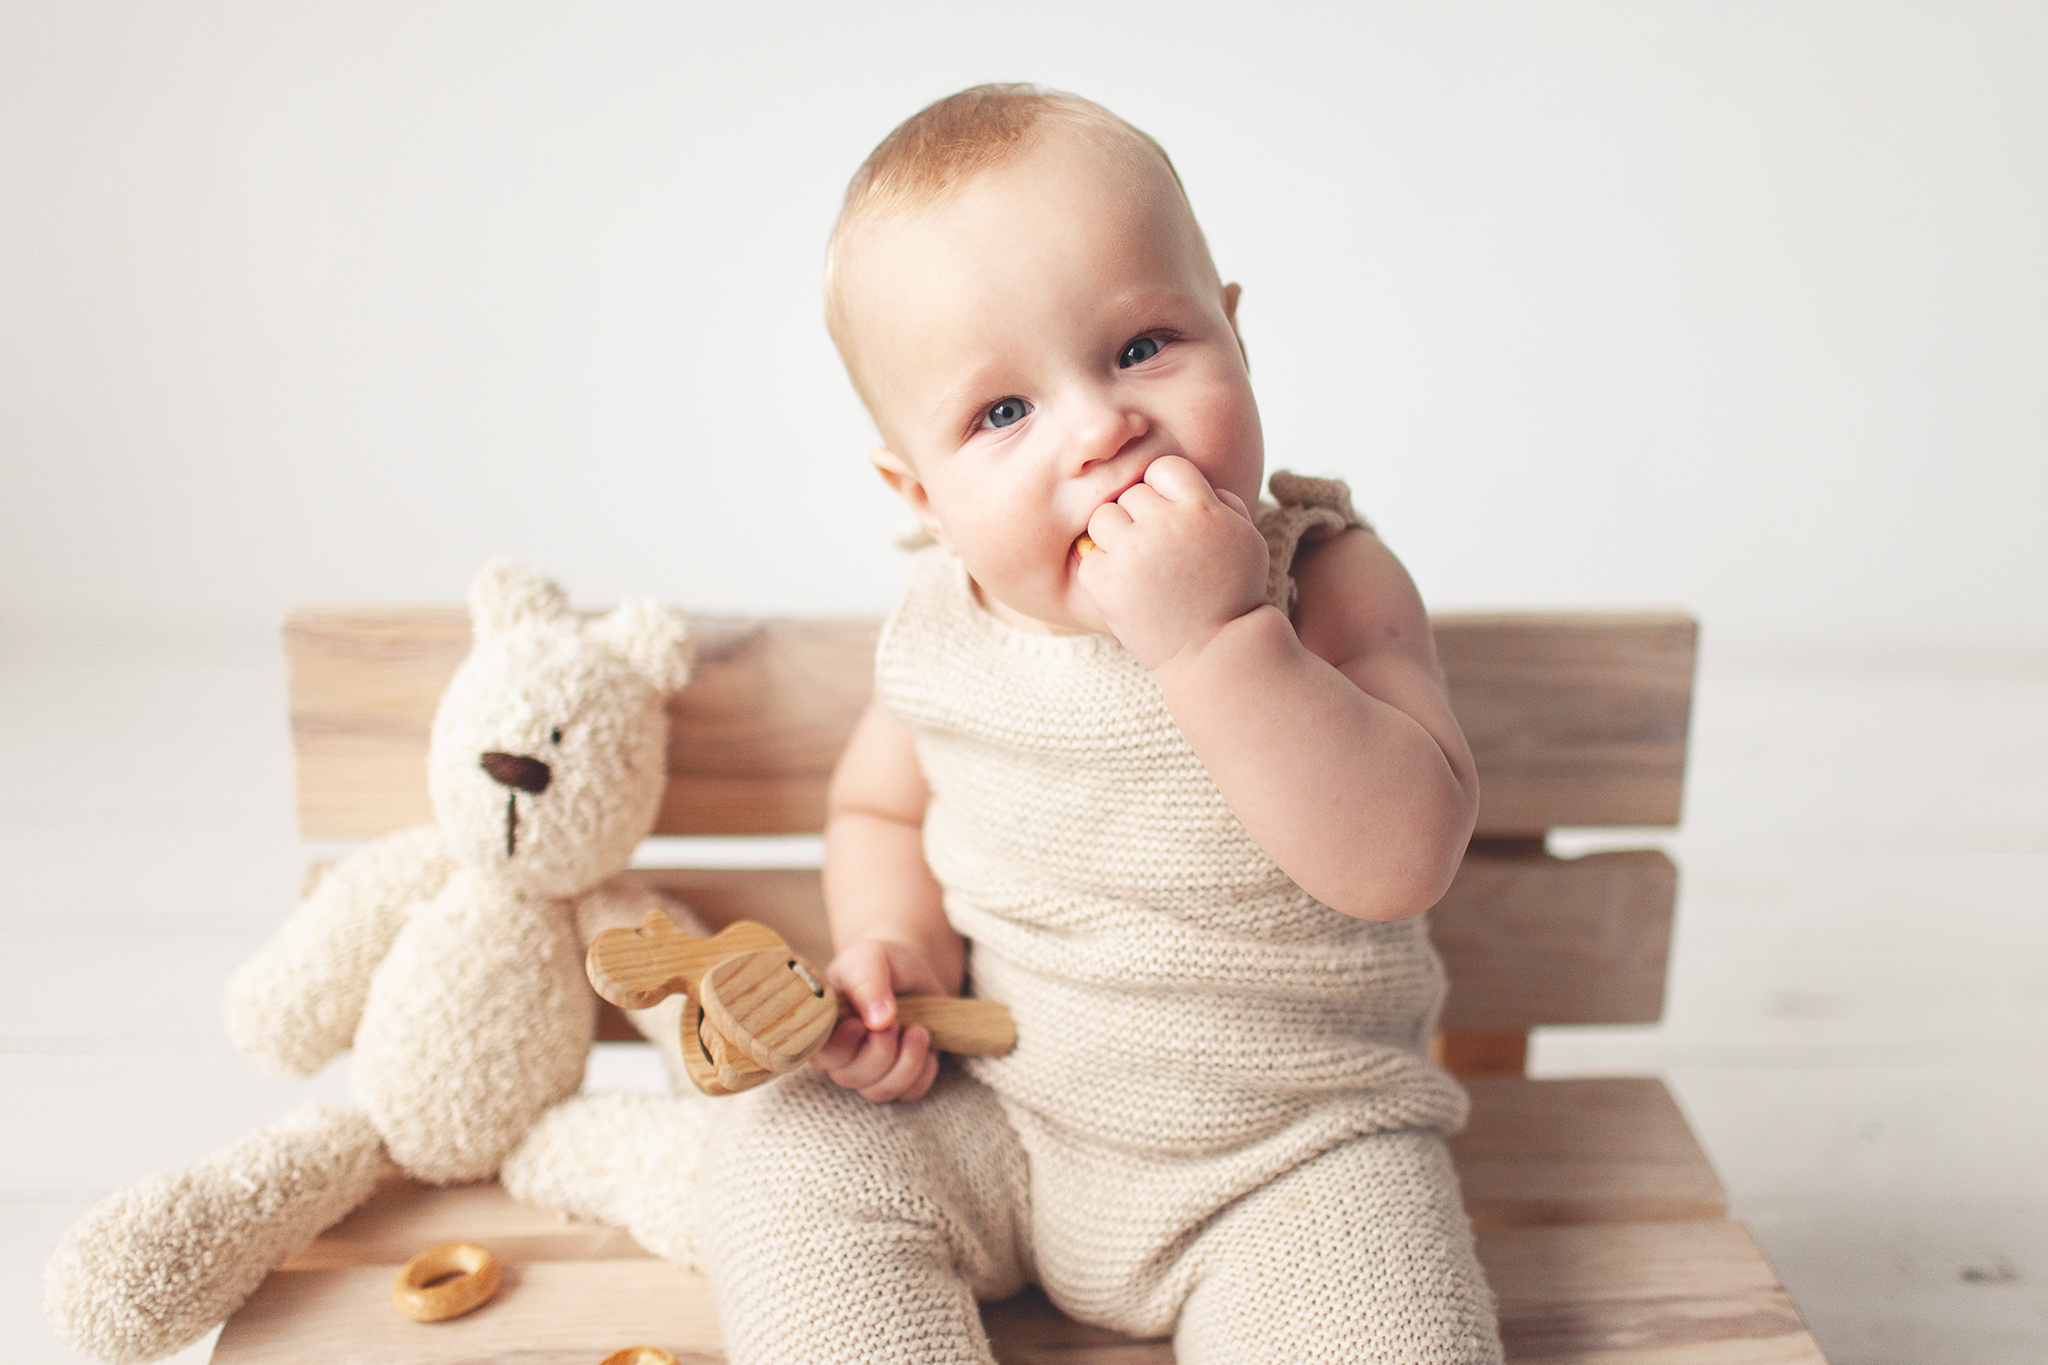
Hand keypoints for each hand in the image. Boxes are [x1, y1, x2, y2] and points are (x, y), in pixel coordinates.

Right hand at [809, 937, 943, 1101]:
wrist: (910, 970)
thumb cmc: (882, 963)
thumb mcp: (871, 958)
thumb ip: (868, 981)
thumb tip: (878, 1021)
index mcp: (823, 1028)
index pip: (820, 1056)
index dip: (842, 1046)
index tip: (861, 1024)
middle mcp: (841, 1056)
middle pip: (851, 1078)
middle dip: (880, 1050)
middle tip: (894, 1021)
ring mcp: (870, 1072)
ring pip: (880, 1091)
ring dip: (905, 1063)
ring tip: (917, 1030)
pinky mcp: (900, 1077)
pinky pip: (910, 1092)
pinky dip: (923, 1070)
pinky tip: (926, 1042)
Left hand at [1077, 455, 1269, 670]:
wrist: (1216, 651)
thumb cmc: (1233, 594)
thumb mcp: (1246, 538)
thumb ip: (1222, 502)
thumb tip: (1188, 482)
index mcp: (1201, 508)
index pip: (1163, 467)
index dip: (1164, 490)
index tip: (1171, 517)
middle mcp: (1165, 524)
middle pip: (1130, 493)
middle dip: (1139, 518)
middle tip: (1156, 551)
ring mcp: (1133, 553)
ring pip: (1102, 518)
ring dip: (1115, 539)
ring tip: (1137, 567)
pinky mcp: (1107, 581)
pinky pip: (1089, 556)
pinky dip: (1103, 573)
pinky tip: (1126, 589)